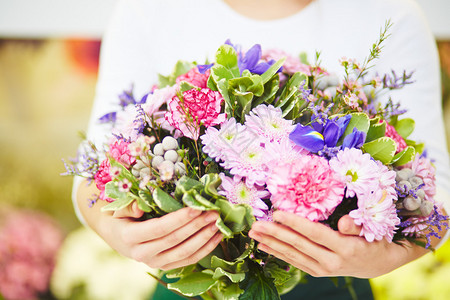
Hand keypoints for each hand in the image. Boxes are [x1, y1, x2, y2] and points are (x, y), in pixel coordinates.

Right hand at [98, 202, 222, 269]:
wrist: (116, 235)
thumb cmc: (119, 215)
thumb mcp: (119, 207)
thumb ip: (130, 205)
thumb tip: (140, 206)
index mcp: (130, 237)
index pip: (160, 228)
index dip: (180, 219)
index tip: (196, 207)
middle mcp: (142, 254)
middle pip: (175, 240)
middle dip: (197, 226)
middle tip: (213, 212)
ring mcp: (155, 263)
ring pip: (185, 253)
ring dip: (204, 238)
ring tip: (218, 224)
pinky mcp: (166, 266)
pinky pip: (189, 260)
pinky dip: (205, 249)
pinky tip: (217, 237)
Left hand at [249, 211, 427, 277]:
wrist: (378, 264)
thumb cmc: (374, 240)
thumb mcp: (372, 230)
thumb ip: (356, 225)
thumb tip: (343, 223)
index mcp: (345, 248)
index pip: (314, 233)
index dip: (295, 222)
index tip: (276, 213)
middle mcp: (332, 261)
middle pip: (299, 245)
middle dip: (275, 234)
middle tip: (256, 224)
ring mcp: (324, 269)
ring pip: (293, 255)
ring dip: (272, 244)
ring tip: (254, 234)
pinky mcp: (318, 272)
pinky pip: (295, 262)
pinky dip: (279, 254)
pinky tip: (265, 246)